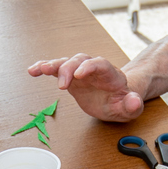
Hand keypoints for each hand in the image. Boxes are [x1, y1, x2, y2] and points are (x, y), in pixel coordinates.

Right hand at [27, 53, 144, 121]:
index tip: (78, 75)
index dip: (89, 67)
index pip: (100, 64)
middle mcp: (94, 69)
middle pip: (80, 60)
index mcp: (110, 75)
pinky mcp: (70, 77)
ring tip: (40, 69)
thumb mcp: (130, 108)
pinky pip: (56, 69)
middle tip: (61, 85)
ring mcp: (81, 71)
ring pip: (66, 62)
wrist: (116, 100)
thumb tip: (134, 102)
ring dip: (53, 65)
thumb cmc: (123, 103)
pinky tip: (33, 71)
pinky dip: (44, 68)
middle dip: (69, 69)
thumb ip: (132, 105)